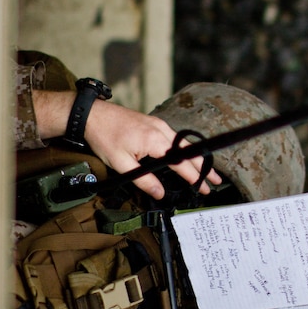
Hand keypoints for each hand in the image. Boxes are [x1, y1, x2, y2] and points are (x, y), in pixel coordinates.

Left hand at [32, 90, 221, 199]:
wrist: (92, 115)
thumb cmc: (104, 137)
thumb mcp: (122, 164)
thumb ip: (143, 180)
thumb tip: (160, 193)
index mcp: (155, 141)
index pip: (181, 163)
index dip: (194, 177)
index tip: (203, 188)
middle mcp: (162, 130)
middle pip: (189, 151)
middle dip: (203, 168)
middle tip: (215, 182)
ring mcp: (159, 125)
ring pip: (184, 144)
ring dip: (196, 158)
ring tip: (207, 170)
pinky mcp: (154, 123)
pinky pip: (176, 137)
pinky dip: (186, 149)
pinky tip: (188, 156)